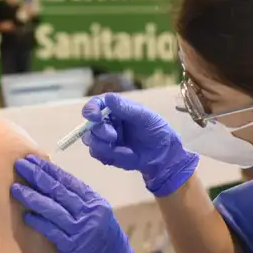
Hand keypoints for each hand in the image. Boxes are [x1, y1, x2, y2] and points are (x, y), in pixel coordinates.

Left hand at [12, 155, 146, 252]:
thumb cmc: (104, 239)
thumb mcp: (98, 214)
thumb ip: (80, 201)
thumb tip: (53, 183)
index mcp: (94, 201)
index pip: (68, 180)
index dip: (49, 169)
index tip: (32, 160)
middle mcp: (89, 211)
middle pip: (58, 190)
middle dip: (37, 176)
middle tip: (20, 165)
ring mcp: (81, 228)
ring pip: (53, 208)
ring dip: (32, 197)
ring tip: (16, 189)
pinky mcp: (73, 246)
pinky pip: (52, 231)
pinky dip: (39, 222)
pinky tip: (26, 216)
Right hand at [82, 93, 198, 196]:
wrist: (162, 154)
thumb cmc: (155, 130)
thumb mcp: (144, 117)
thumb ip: (125, 108)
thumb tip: (108, 97)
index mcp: (115, 108)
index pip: (95, 105)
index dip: (91, 109)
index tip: (94, 116)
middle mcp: (106, 122)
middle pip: (90, 125)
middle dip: (100, 131)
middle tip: (113, 137)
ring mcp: (105, 138)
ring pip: (90, 140)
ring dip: (102, 145)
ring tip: (121, 149)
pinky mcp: (106, 152)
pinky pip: (97, 154)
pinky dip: (108, 155)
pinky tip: (124, 155)